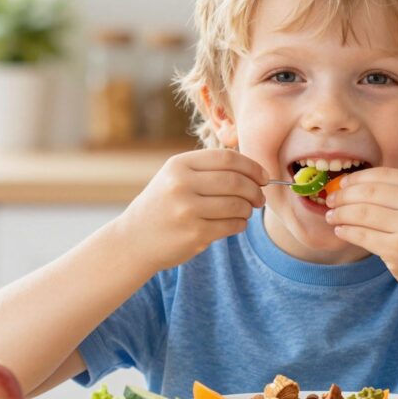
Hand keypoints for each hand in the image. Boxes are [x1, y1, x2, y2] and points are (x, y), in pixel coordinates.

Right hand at [117, 149, 267, 270]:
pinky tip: (235, 223)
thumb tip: (254, 171)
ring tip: (246, 211)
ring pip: (237, 204)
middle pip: (235, 181)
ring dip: (248, 209)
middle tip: (260, 198)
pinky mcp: (194, 234)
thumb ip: (208, 170)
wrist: (134, 240)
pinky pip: (232, 225)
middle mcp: (181, 185)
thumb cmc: (163, 205)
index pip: (227, 158)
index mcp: (179, 165)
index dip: (252, 167)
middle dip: (255, 190)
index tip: (263, 177)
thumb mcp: (175, 177)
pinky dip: (240, 224)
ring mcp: (187, 210)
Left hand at [324, 167, 397, 300]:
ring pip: (361, 213)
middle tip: (330, 199)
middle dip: (344, 195)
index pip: (383, 174)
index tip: (342, 183)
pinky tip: (341, 230)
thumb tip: (355, 185)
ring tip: (331, 216)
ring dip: (340, 213)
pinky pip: (362, 236)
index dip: (357, 178)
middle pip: (369, 192)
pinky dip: (347, 231)